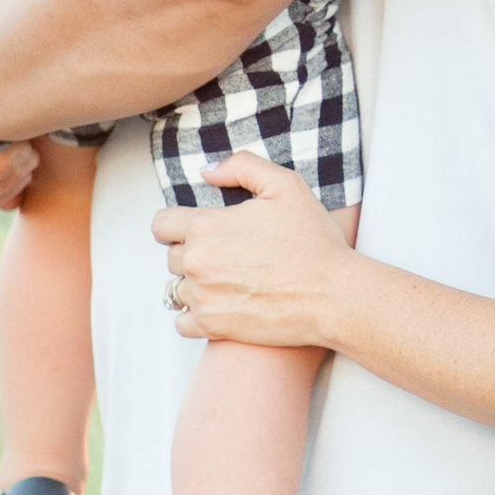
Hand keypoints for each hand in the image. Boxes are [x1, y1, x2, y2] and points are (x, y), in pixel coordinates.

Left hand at [154, 156, 352, 347]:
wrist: (332, 295)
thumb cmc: (313, 241)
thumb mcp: (287, 186)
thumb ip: (243, 166)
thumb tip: (207, 172)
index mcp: (207, 226)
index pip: (161, 224)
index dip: (177, 224)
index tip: (197, 230)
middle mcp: (197, 262)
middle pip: (172, 257)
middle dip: (193, 254)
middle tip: (228, 256)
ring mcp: (202, 297)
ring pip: (176, 289)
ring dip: (196, 285)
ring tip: (229, 282)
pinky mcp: (211, 327)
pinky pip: (182, 321)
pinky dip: (197, 315)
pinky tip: (222, 305)